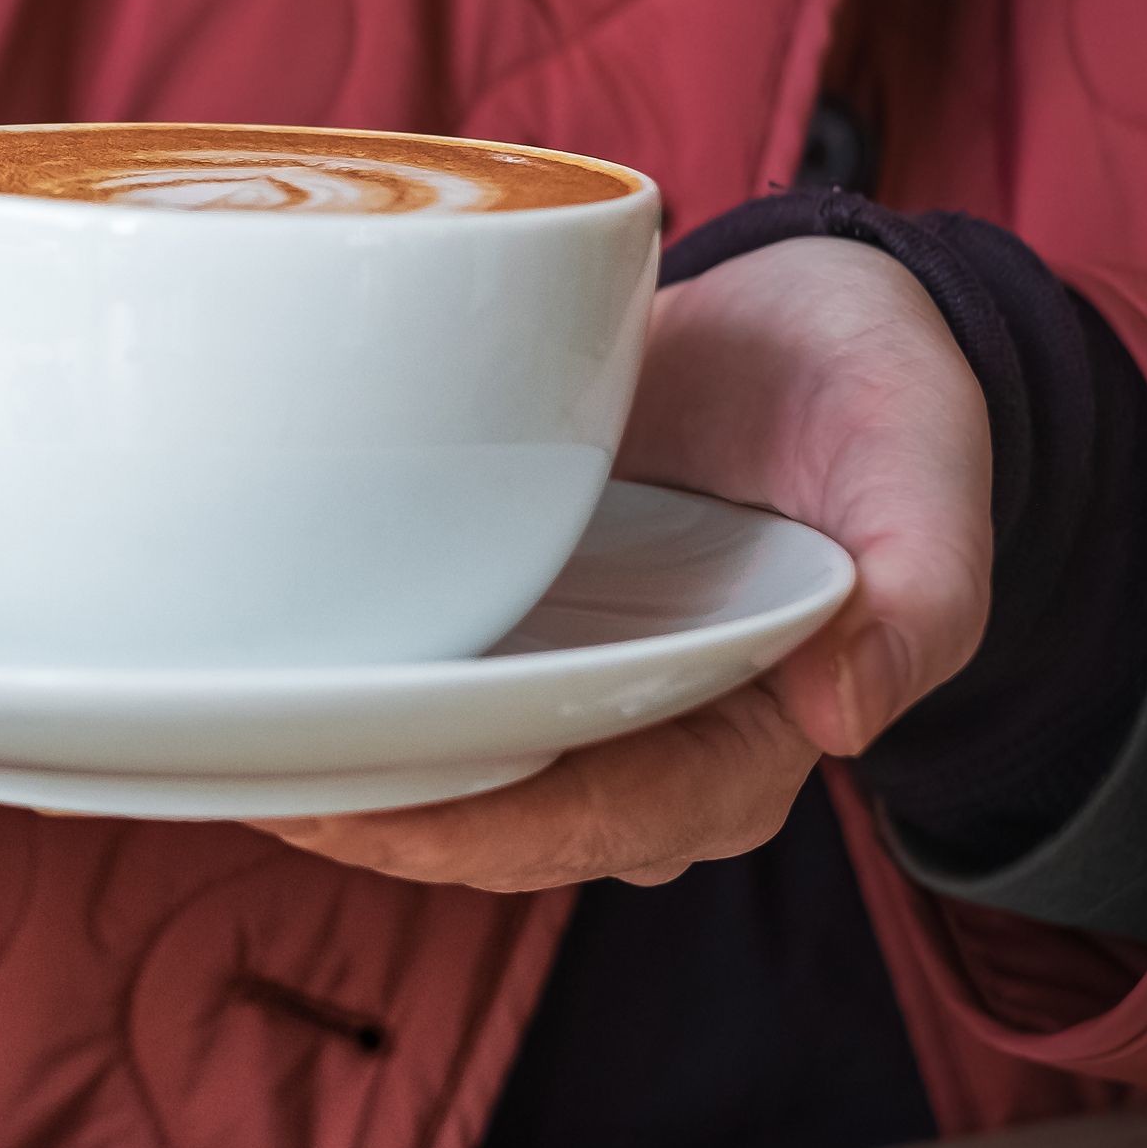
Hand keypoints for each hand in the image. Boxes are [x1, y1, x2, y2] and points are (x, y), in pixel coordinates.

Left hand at [258, 236, 992, 889]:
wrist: (812, 319)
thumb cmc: (875, 393)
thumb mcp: (922, 461)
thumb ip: (922, 585)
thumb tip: (848, 715)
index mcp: (756, 730)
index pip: (616, 815)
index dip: (488, 828)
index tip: (365, 811)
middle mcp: (653, 734)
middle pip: (507, 818)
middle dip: (384, 817)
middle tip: (251, 779)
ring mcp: (578, 685)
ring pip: (454, 770)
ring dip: (346, 772)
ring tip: (223, 748)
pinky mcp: (519, 622)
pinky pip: (431, 689)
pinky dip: (349, 697)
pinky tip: (254, 681)